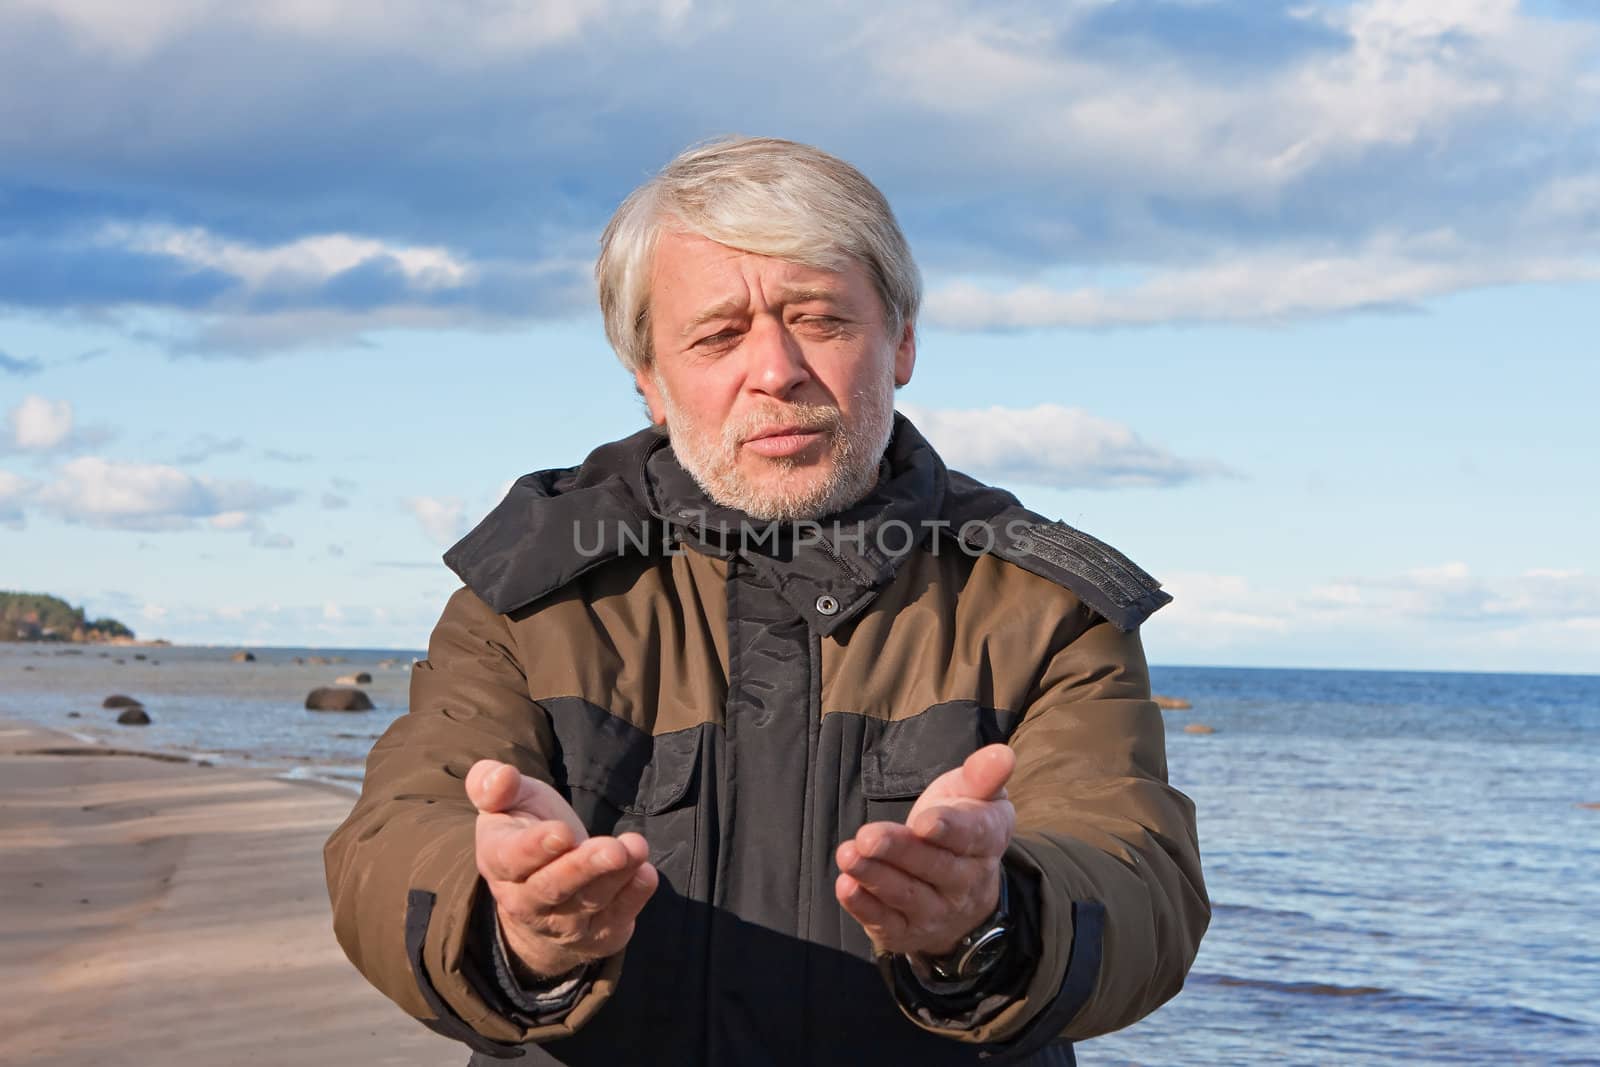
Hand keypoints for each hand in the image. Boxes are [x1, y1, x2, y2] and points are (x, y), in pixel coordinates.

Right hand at [467, 759, 658, 980]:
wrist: (537, 897)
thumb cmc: (524, 833)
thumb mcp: (506, 804)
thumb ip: (493, 785)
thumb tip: (500, 775)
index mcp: (499, 861)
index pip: (512, 859)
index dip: (535, 847)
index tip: (562, 832)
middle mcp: (525, 900)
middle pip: (553, 888)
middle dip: (583, 868)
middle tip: (612, 849)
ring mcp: (562, 922)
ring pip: (589, 901)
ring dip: (615, 876)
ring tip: (636, 848)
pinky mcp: (597, 933)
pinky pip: (616, 918)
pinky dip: (633, 897)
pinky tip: (646, 873)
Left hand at [835, 743, 1015, 958]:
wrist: (963, 892)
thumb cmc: (962, 824)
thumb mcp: (975, 796)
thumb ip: (983, 775)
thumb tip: (1004, 753)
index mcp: (985, 842)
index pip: (971, 836)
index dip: (949, 829)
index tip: (925, 822)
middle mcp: (965, 882)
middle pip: (933, 867)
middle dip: (899, 852)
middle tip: (868, 837)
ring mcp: (936, 911)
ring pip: (906, 896)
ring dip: (875, 877)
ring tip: (848, 855)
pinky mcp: (906, 931)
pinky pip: (886, 922)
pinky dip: (864, 907)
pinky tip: (846, 886)